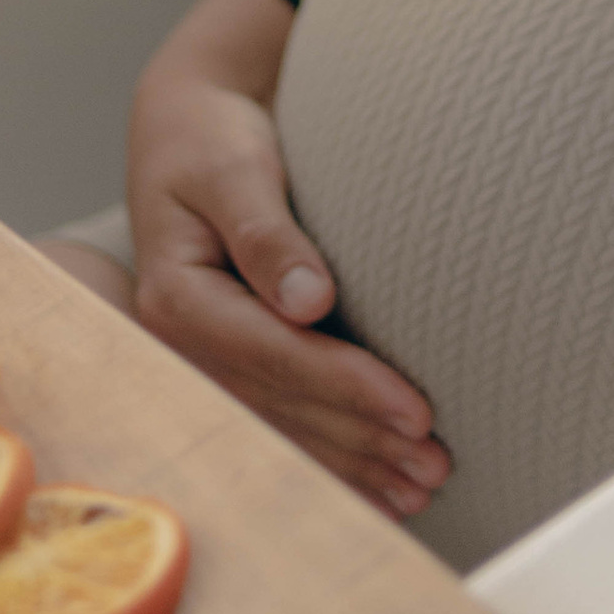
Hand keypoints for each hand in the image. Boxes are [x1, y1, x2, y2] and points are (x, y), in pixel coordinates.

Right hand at [127, 9, 445, 518]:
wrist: (186, 126)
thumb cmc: (212, 138)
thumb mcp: (233, 169)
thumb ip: (267, 232)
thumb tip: (308, 299)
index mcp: (178, 298)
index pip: (275, 356)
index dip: (348, 388)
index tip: (417, 411)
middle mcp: (184, 341)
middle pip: (282, 405)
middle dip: (361, 441)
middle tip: (436, 467)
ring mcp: (205, 357)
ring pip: (284, 424)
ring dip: (353, 461)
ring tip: (422, 487)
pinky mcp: (232, 357)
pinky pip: (282, 415)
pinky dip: (333, 452)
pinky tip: (378, 485)